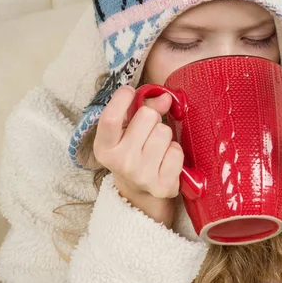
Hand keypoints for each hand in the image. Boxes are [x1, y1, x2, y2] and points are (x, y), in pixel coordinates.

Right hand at [93, 85, 183, 227]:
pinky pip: (176, 151)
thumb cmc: (133, 151)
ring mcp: (141, 175)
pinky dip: (175, 151)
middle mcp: (120, 163)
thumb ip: (142, 108)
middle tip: (147, 132)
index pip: (110, 119)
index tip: (129, 91)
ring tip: (156, 147)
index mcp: (104, 148)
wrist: (140, 191)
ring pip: (164, 132)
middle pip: (147, 116)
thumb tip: (165, 98)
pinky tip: (166, 159)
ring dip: (164, 135)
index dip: (121, 99)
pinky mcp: (162, 185)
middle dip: (151, 119)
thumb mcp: (127, 130)